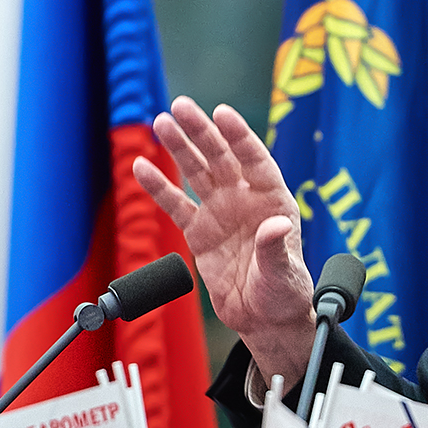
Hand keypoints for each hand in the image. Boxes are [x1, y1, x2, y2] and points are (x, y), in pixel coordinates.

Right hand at [132, 97, 317, 379]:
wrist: (263, 319)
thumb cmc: (284, 294)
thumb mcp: (285, 273)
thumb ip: (276, 249)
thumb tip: (275, 227)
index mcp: (273, 200)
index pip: (255, 160)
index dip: (240, 136)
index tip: (222, 113)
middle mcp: (245, 200)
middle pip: (221, 158)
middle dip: (201, 132)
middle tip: (180, 107)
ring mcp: (220, 213)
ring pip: (197, 173)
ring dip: (179, 148)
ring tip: (161, 122)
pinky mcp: (199, 232)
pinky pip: (176, 205)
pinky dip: (159, 187)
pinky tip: (141, 166)